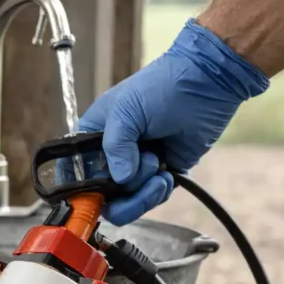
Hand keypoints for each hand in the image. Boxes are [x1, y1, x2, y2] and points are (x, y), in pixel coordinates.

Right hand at [77, 18, 268, 224]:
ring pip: (127, 201)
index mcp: (93, 138)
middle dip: (122, 194)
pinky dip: (159, 192)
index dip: (83, 189)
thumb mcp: (126, 111)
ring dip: (143, 193)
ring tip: (159, 170)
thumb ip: (115, 147)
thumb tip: (121, 180)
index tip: (97, 196)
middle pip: (102, 195)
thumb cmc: (160, 87)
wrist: (207, 82)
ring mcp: (136, 166)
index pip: (76, 173)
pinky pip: (151, 198)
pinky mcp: (161, 173)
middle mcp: (111, 155)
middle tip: (139, 177)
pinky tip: (167, 175)